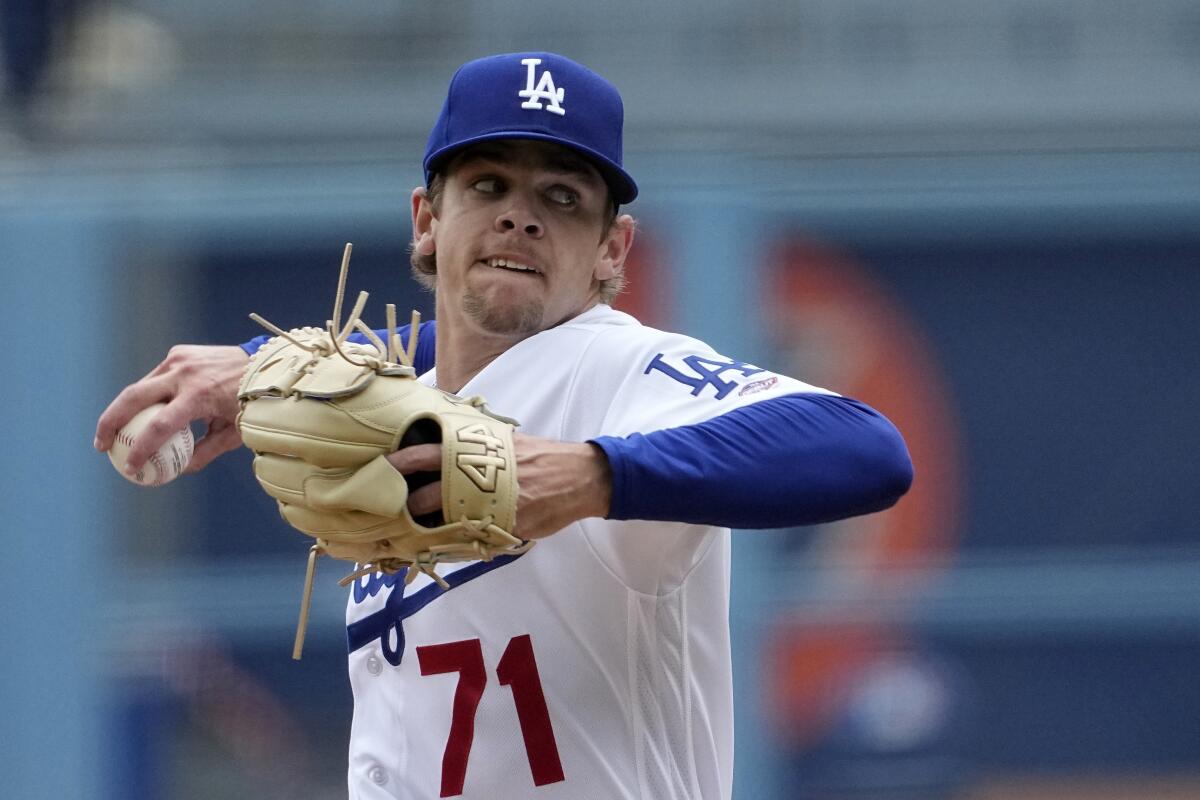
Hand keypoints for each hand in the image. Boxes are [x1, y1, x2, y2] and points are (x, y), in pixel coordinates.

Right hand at [95, 345, 249, 473]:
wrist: (264, 365)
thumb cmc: (250, 404)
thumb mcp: (233, 433)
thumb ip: (205, 452)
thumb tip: (178, 471)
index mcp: (200, 395)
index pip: (160, 426)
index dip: (141, 449)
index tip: (131, 467)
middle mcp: (185, 374)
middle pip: (133, 398)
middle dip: (110, 422)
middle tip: (101, 445)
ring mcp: (179, 359)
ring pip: (141, 386)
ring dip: (125, 409)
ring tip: (114, 431)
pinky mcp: (179, 353)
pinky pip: (157, 377)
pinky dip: (148, 395)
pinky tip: (142, 412)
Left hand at [386, 432, 611, 539]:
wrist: (579, 477)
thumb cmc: (539, 457)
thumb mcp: (504, 440)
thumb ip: (474, 443)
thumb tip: (442, 442)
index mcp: (480, 449)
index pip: (429, 454)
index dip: (402, 462)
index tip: (381, 468)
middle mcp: (483, 476)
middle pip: (431, 492)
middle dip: (405, 504)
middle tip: (386, 510)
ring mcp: (493, 504)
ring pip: (446, 521)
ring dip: (424, 528)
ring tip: (410, 531)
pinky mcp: (505, 526)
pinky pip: (471, 539)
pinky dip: (453, 543)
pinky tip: (440, 545)